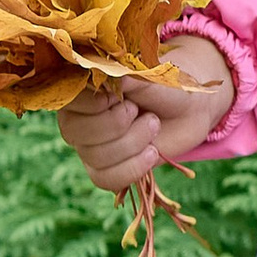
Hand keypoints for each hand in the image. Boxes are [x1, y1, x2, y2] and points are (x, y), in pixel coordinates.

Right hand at [55, 34, 234, 193]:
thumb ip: (131, 78)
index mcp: (81, 88)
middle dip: (117, 124)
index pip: (67, 100)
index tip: (121, 96)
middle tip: (142, 112)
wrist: (188, 109)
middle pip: (75, 132)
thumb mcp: (152, 77)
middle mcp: (76, 118)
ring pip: (95, 156)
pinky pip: (105, 179)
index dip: (95, 103)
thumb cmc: (166, 86)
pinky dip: (133, 168)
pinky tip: (152, 153)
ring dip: (133, 143)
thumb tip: (114, 79)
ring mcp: (87, 145)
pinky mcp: (104, 168)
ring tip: (154, 125)